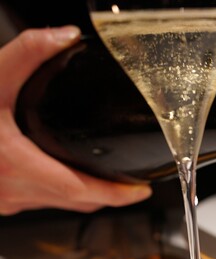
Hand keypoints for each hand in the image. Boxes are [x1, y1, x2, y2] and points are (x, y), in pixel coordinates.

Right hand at [0, 26, 151, 215]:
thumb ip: (25, 55)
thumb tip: (63, 37)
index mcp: (16, 167)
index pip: (82, 191)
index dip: (117, 194)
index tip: (140, 190)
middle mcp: (12, 192)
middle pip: (77, 202)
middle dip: (110, 195)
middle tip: (132, 183)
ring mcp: (4, 200)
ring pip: (59, 205)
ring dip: (86, 194)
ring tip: (108, 178)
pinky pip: (40, 201)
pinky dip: (60, 191)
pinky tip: (65, 174)